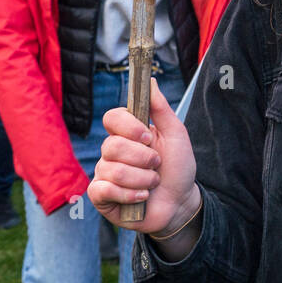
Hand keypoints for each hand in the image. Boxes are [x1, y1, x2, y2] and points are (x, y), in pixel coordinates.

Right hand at [89, 78, 198, 235]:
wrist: (181, 202)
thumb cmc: (178, 167)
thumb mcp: (176, 134)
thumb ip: (161, 108)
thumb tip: (150, 80)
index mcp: (128, 133)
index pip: (112, 117)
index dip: (128, 127)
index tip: (148, 136)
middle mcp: (112, 151)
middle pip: (111, 145)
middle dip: (143, 158)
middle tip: (157, 165)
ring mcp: (104, 173)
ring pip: (112, 170)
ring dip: (142, 179)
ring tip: (153, 183)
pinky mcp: (101, 197)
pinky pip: (104, 190)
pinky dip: (130, 195)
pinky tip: (141, 198)